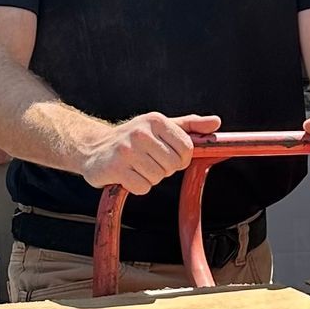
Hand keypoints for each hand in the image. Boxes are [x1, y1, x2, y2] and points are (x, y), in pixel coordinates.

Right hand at [79, 113, 220, 193]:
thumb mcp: (161, 127)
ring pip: (158, 178)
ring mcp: (126, 151)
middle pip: (173, 165)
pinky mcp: (115, 169)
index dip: (181, 159)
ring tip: (136, 167)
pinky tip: (127, 175)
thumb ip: (190, 126)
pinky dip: (137, 186)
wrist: (94, 147)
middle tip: (148, 161)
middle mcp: (140, 133)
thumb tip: (216, 122)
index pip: (187, 148)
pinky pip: (142, 187)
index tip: (169, 156)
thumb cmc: (133, 138)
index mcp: (155, 121)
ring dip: (149, 178)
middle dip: (164, 169)